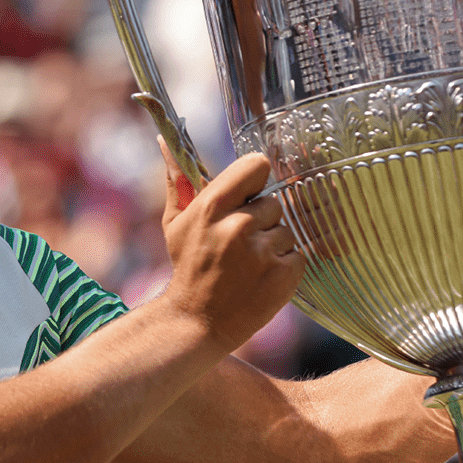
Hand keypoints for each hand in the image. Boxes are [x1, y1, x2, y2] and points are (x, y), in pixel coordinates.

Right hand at [158, 145, 304, 350]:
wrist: (197, 321)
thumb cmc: (188, 266)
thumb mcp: (175, 222)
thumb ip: (178, 181)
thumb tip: (164, 141)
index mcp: (212, 206)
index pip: (257, 166)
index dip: (255, 180)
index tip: (247, 196)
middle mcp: (238, 226)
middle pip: (274, 202)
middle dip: (261, 220)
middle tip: (240, 242)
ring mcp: (263, 252)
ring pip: (286, 230)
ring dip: (273, 245)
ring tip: (250, 263)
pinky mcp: (284, 275)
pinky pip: (298, 255)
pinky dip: (284, 266)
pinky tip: (262, 278)